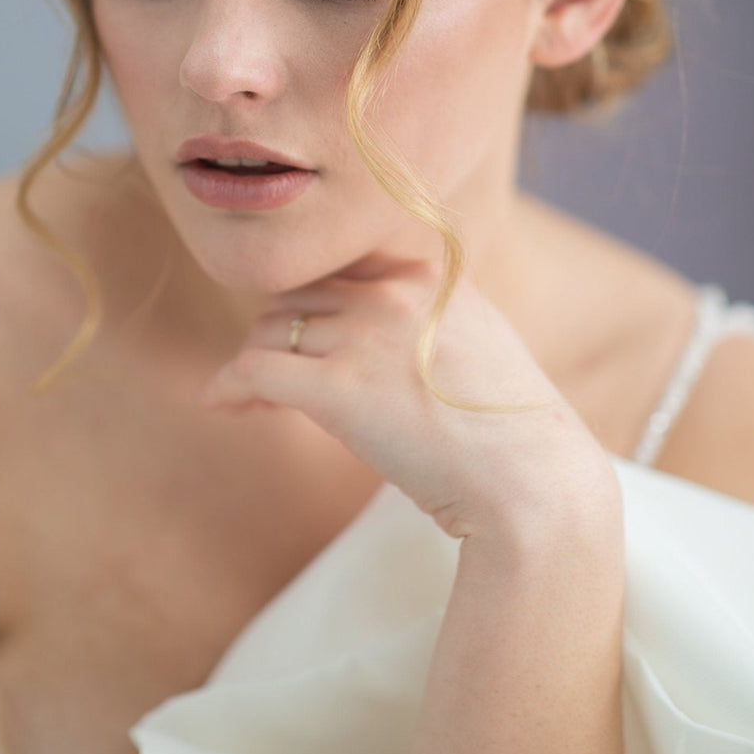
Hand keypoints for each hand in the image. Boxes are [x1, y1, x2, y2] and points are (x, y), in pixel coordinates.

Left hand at [194, 256, 619, 541]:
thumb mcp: (479, 343)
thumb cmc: (509, 434)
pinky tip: (219, 405)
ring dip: (251, 363)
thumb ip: (428, 319)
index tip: (304, 338)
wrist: (533, 483)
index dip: (313, 303)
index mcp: (428, 276)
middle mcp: (393, 294)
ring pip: (269, 329)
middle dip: (276, 332)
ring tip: (248, 400)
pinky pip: (254, 371)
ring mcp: (365, 336)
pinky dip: (228, 386)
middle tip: (268, 376)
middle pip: (296, 295)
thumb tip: (376, 336)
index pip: (340, 269)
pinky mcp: (338, 388)